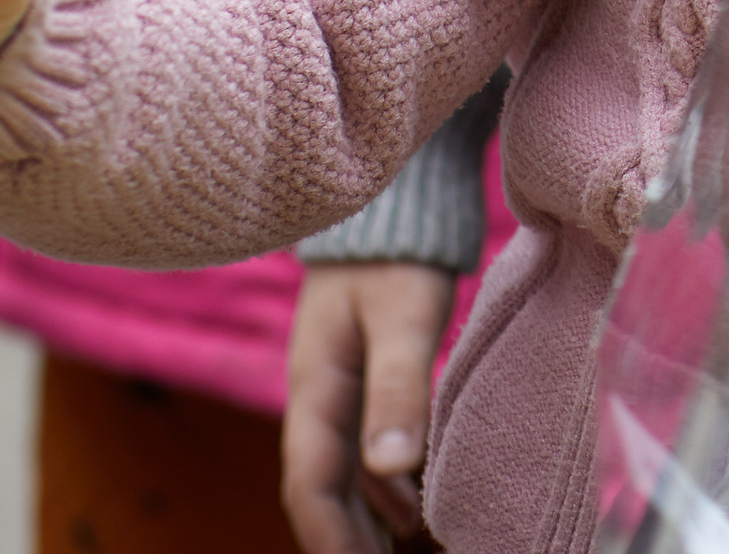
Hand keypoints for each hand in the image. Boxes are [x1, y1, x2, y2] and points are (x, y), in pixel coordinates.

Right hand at [282, 261, 456, 553]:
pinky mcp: (366, 384)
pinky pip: (371, 454)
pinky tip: (416, 516)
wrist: (391, 208)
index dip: (331, 539)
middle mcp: (322, 401)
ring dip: (370, 525)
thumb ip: (399, 388)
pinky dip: (392, 490)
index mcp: (317, 390)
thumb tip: (391, 467)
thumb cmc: (394, 256)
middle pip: (326, 491)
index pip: (312, 484)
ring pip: (349, 477)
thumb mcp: (401, 318)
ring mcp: (341, 393)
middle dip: (347, 545)